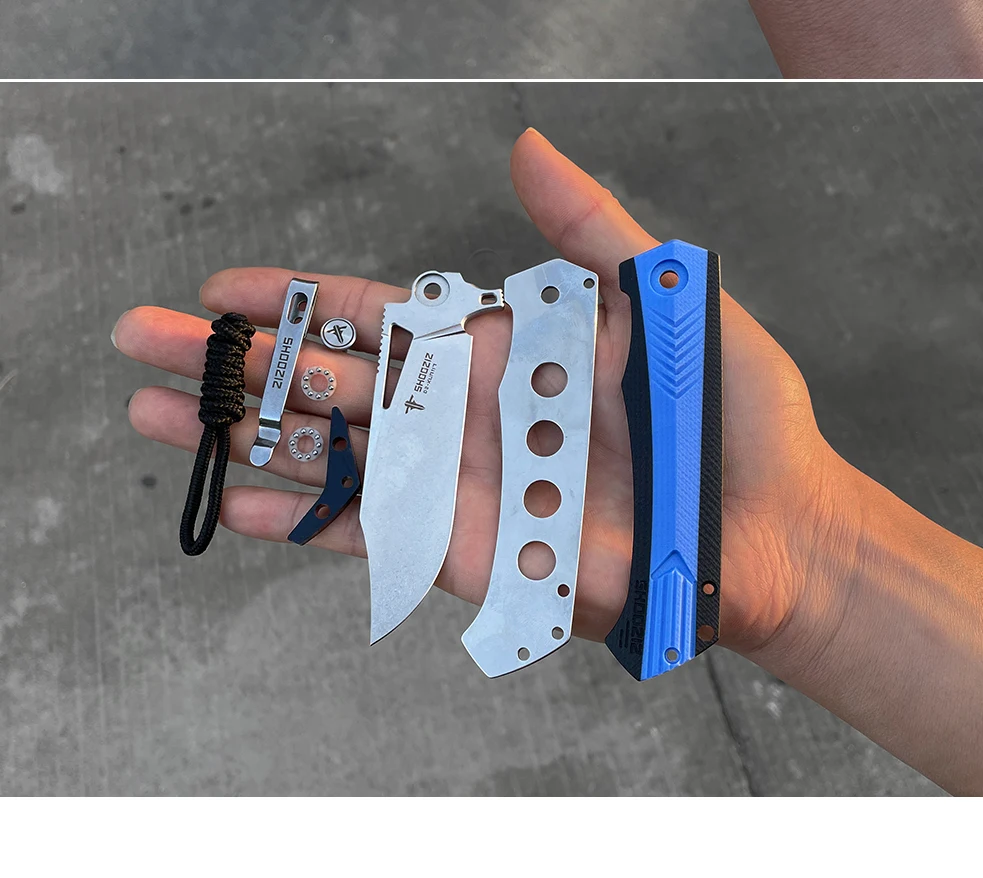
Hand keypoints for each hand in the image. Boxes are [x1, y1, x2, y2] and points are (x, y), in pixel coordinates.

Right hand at [113, 128, 840, 658]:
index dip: (295, 300)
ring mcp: (456, 484)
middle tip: (142, 345)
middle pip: (323, 383)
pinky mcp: (467, 551)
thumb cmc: (731, 418)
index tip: (223, 286)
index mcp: (496, 348)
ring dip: (236, 441)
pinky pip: (370, 534)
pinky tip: (234, 506)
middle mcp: (460, 413)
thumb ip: (589, 231)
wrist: (768, 530)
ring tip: (154, 422)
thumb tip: (524, 149)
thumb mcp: (665, 298)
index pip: (373, 315)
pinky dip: (301, 523)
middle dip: (230, 364)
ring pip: (326, 456)